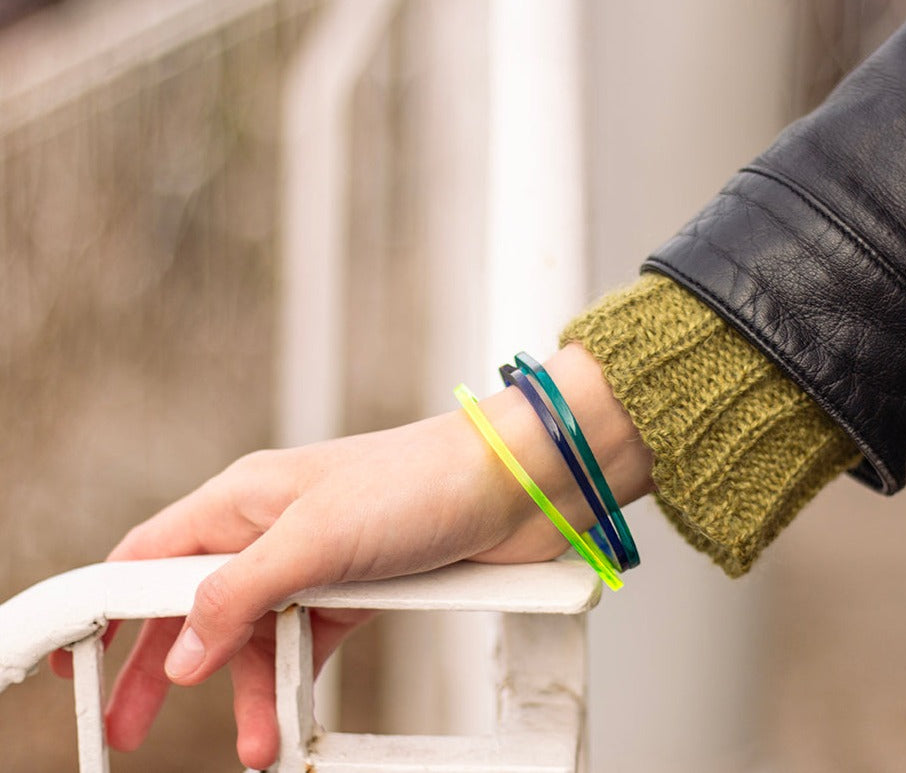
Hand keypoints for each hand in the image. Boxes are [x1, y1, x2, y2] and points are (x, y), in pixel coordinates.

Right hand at [50, 344, 652, 768]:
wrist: (512, 485)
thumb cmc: (418, 481)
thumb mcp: (315, 536)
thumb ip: (242, 591)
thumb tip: (183, 648)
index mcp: (244, 498)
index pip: (149, 554)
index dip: (105, 604)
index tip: (73, 657)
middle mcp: (272, 529)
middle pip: (191, 603)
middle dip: (159, 665)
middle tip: (126, 724)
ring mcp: (316, 563)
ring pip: (253, 635)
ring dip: (242, 691)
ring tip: (246, 745)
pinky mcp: (359, 591)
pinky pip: (307, 646)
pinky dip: (291, 685)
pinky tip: (284, 724)